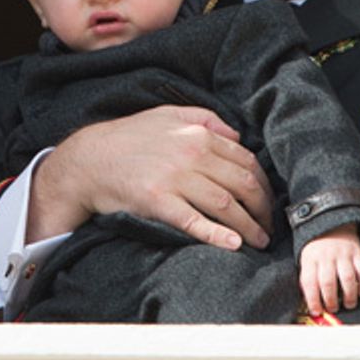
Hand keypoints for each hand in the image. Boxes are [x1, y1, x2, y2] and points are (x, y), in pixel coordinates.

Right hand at [27, 105, 273, 250]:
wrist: (89, 159)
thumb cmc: (129, 136)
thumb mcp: (167, 114)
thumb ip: (204, 118)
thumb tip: (236, 135)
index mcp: (197, 134)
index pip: (246, 161)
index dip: (264, 185)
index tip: (268, 201)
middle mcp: (190, 154)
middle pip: (242, 185)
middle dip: (263, 209)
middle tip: (269, 226)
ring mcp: (174, 179)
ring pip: (225, 205)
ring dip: (249, 227)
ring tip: (258, 241)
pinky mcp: (158, 201)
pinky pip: (194, 221)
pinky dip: (217, 235)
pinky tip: (233, 245)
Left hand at [299, 224, 359, 315]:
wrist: (333, 224)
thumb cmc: (318, 246)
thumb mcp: (306, 258)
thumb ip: (307, 277)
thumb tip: (308, 300)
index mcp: (310, 259)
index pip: (309, 282)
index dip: (312, 299)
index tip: (316, 311)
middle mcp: (326, 257)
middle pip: (328, 282)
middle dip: (331, 300)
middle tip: (333, 309)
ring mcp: (343, 255)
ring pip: (347, 278)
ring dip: (349, 296)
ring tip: (348, 304)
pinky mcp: (357, 254)